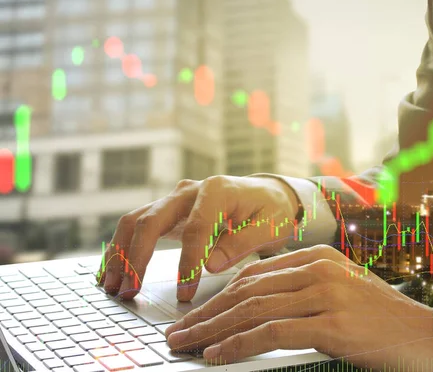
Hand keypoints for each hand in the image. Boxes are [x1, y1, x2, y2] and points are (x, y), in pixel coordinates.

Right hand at [97, 175, 299, 300]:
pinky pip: (136, 227)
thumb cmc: (271, 211)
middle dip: (137, 257)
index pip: (196, 228)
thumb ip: (243, 242)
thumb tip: (210, 265)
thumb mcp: (270, 225)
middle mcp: (189, 191)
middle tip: (130, 291)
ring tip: (113, 288)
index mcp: (216, 190)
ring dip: (121, 254)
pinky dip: (121, 248)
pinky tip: (110, 273)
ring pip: (135, 221)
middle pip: (151, 219)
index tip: (184, 293)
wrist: (267, 195)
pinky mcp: (168, 212)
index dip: (188, 262)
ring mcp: (175, 200)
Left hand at [164, 245, 432, 370]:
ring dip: (212, 329)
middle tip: (178, 333)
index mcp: (316, 257)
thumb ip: (300, 292)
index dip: (217, 297)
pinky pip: (272, 332)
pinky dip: (239, 344)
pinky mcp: (332, 323)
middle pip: (246, 290)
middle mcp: (317, 268)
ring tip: (186, 345)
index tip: (194, 315)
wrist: (427, 338)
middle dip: (206, 313)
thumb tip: (253, 309)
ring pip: (252, 309)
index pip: (252, 275)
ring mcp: (326, 293)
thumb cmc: (379, 321)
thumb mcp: (337, 294)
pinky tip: (217, 355)